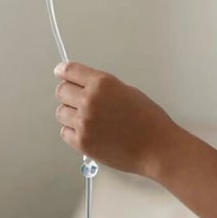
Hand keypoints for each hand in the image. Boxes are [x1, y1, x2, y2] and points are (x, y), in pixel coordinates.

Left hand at [54, 61, 174, 177]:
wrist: (156, 146)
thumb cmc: (148, 119)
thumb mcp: (127, 91)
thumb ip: (102, 87)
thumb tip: (85, 87)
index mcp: (102, 83)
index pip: (70, 71)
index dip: (63, 71)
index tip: (60, 72)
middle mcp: (89, 100)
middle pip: (61, 91)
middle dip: (68, 93)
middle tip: (78, 99)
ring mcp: (84, 122)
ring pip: (61, 112)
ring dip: (70, 113)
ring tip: (88, 118)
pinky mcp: (82, 142)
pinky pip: (65, 132)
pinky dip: (73, 131)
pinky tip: (88, 131)